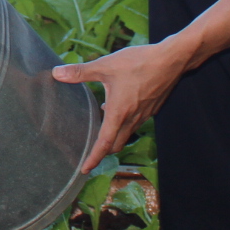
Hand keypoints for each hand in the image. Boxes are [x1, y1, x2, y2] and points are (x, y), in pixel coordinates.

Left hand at [53, 40, 193, 172]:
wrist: (172, 60)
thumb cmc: (139, 62)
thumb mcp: (105, 65)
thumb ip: (80, 72)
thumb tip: (56, 73)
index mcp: (119, 112)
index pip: (104, 143)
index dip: (94, 158)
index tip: (85, 169)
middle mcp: (133, 118)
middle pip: (117, 143)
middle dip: (104, 150)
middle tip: (91, 150)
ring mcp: (145, 114)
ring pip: (127, 133)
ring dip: (115, 135)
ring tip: (102, 127)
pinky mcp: (152, 107)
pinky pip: (136, 122)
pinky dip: (125, 122)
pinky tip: (118, 106)